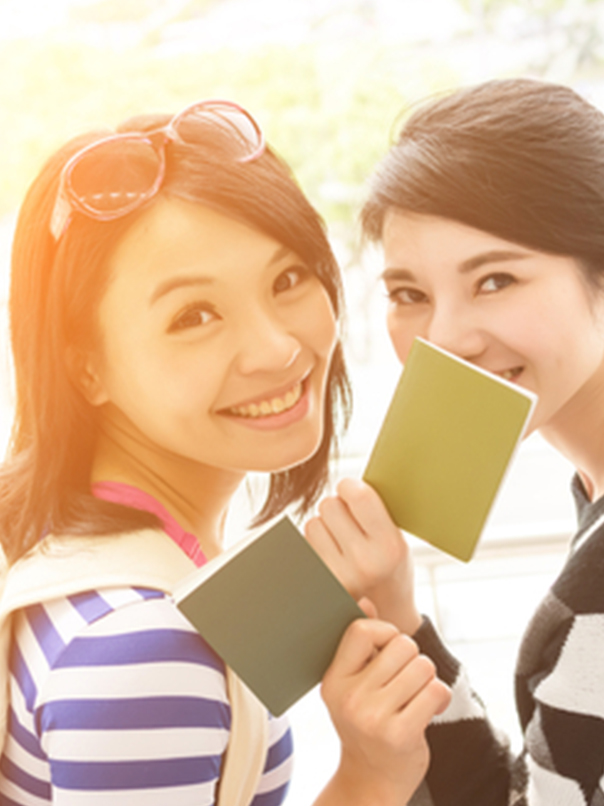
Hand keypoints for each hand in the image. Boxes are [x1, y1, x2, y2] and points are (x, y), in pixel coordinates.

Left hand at [305, 479, 421, 634]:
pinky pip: (305, 542)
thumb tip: (346, 480)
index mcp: (390, 547)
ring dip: (325, 526)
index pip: (357, 495)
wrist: (385, 610)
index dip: (350, 487)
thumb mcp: (396, 537)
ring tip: (344, 543)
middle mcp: (364, 563)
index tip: (353, 492)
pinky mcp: (318, 582)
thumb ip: (375, 509)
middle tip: (353, 525)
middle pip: (330, 504)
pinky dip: (316, 543)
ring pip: (313, 522)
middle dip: (339, 507)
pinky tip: (333, 557)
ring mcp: (338, 576)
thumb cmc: (389, 562)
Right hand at [320, 616, 450, 805]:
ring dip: (428, 679)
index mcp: (333, 680)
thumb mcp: (352, 685)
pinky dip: (439, 697)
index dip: (385, 632)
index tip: (388, 651)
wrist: (370, 782)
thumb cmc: (365, 723)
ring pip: (422, 667)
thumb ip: (360, 645)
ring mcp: (373, 718)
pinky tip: (429, 710)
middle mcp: (349, 697)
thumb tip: (365, 601)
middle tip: (405, 681)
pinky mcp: (400, 735)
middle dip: (412, 658)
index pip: (362, 630)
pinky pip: (435, 691)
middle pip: (401, 645)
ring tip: (415, 697)